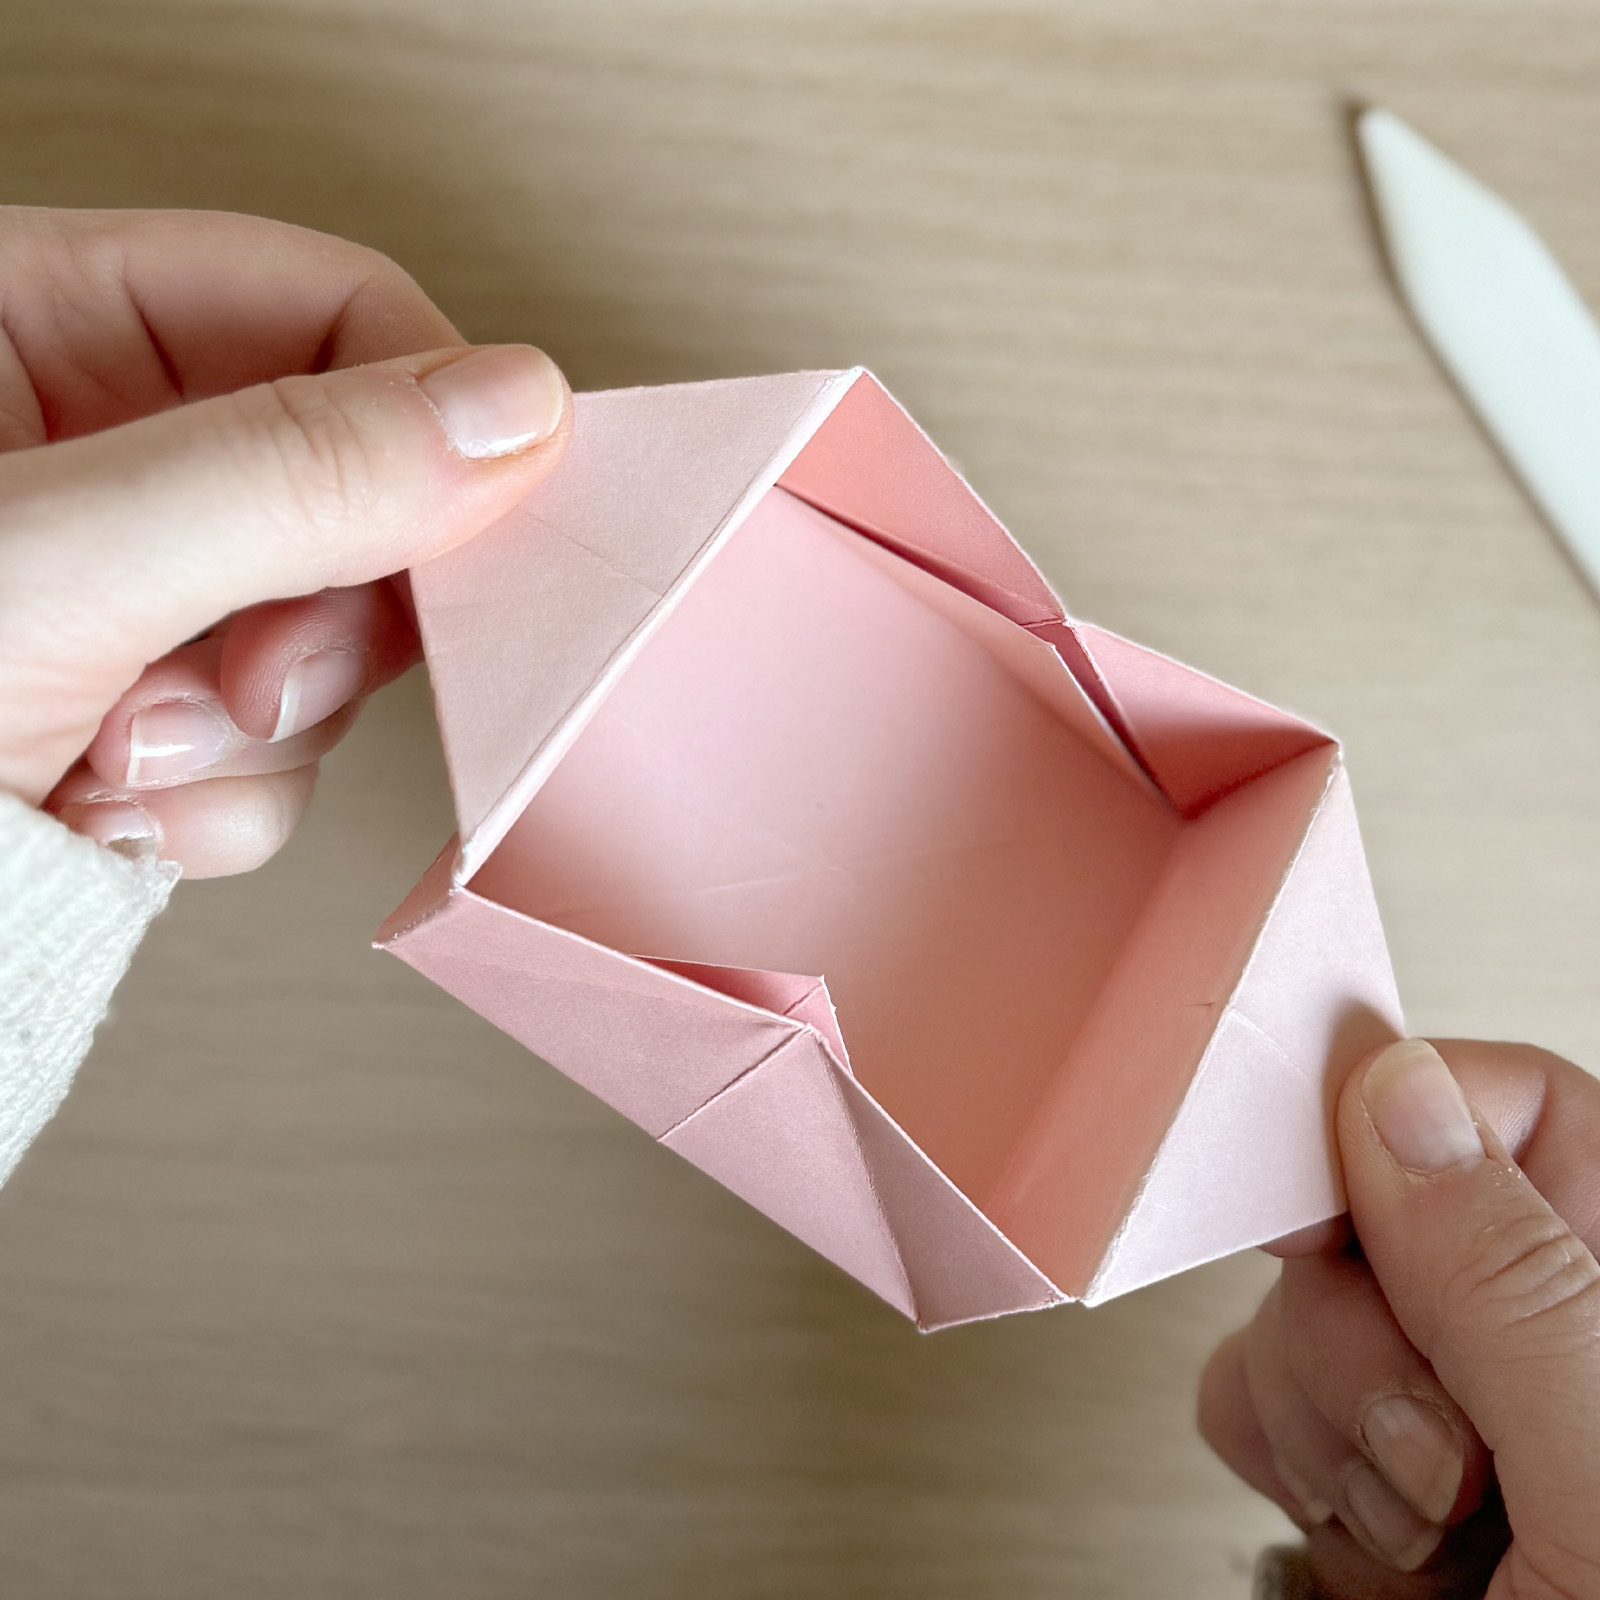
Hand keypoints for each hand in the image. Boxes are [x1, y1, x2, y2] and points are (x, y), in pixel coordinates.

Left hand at [0, 207, 572, 875]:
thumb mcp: (54, 567)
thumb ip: (288, 474)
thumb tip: (514, 410)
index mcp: (42, 324)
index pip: (330, 310)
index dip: (429, 416)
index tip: (481, 524)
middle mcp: (104, 450)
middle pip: (356, 493)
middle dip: (316, 621)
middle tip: (246, 678)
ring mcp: (136, 589)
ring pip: (326, 640)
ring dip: (254, 731)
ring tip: (113, 758)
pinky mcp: (149, 708)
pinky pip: (277, 746)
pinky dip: (219, 801)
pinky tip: (108, 806)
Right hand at [1200, 1037, 1599, 1597]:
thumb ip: (1522, 1289)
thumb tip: (1400, 1100)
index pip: (1524, 1110)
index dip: (1412, 1120)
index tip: (1325, 1197)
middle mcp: (1553, 1342)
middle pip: (1380, 1214)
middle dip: (1364, 1337)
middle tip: (1443, 1461)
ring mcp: (1461, 1409)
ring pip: (1304, 1310)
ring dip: (1325, 1426)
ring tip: (1435, 1541)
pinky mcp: (1378, 1468)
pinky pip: (1261, 1401)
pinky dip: (1288, 1469)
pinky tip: (1382, 1550)